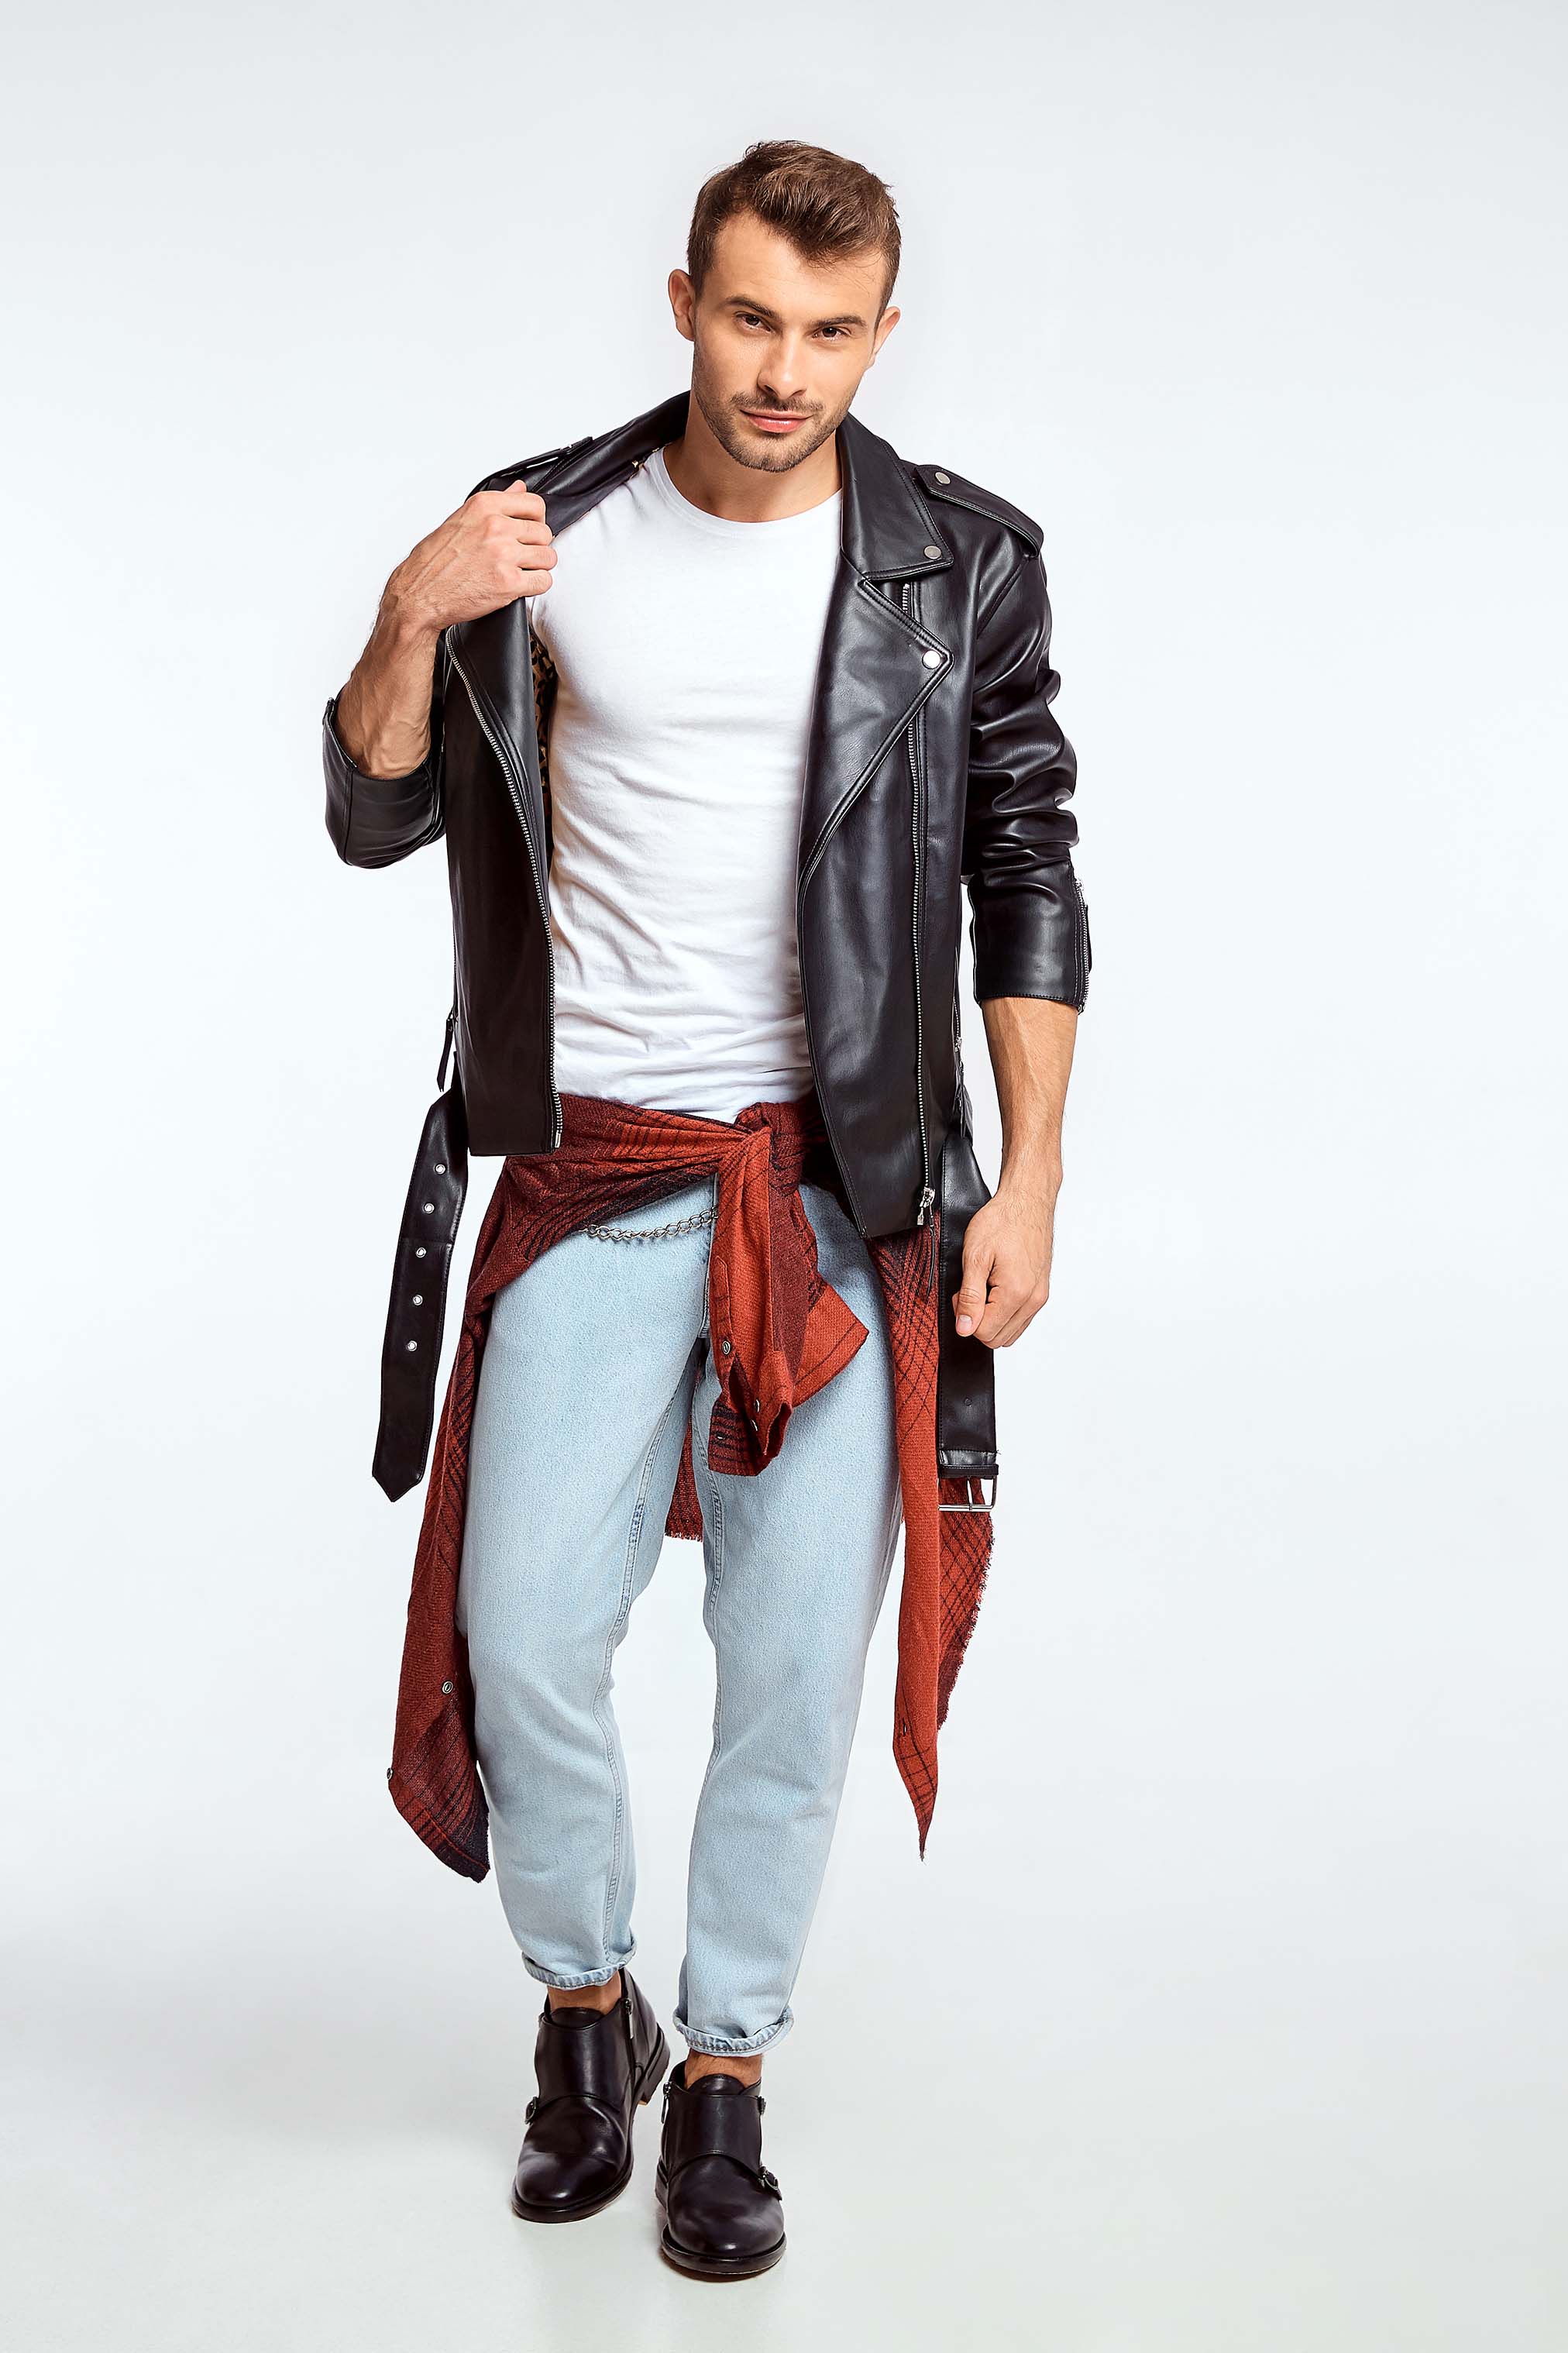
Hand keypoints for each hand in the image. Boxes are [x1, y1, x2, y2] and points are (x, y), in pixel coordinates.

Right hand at [383, 480, 556, 637]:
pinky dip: (535, 585)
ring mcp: (504, 555)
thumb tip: (519, 488)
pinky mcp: (509, 583)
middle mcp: (496, 527)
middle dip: (536, 546)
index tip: (529, 530)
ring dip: (538, 566)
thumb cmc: (434, 561)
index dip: (537, 520)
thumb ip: (495, 505)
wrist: (420, 593)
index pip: (535, 505)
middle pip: (544, 533)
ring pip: (548, 557)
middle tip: (520, 556)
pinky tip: (519, 585)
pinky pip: (543, 581)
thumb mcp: (461, 519)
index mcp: (485, 506)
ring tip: (520, 571)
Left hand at [951, 1174, 1059, 1347]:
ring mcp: (1040, 1297)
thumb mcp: (974, 1257)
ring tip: (985, 1287)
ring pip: (1010, 1332)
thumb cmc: (1002, 1221)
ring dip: (992, 1318)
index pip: (984, 1333)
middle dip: (978, 1320)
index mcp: (1016, 1294)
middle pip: (997, 1338)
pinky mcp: (1041, 1291)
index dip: (965, 1317)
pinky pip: (1021, 1319)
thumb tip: (964, 1328)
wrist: (1027, 1202)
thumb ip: (969, 1298)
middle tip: (971, 1290)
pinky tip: (996, 1288)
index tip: (962, 1293)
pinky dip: (1004, 1312)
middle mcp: (1033, 1300)